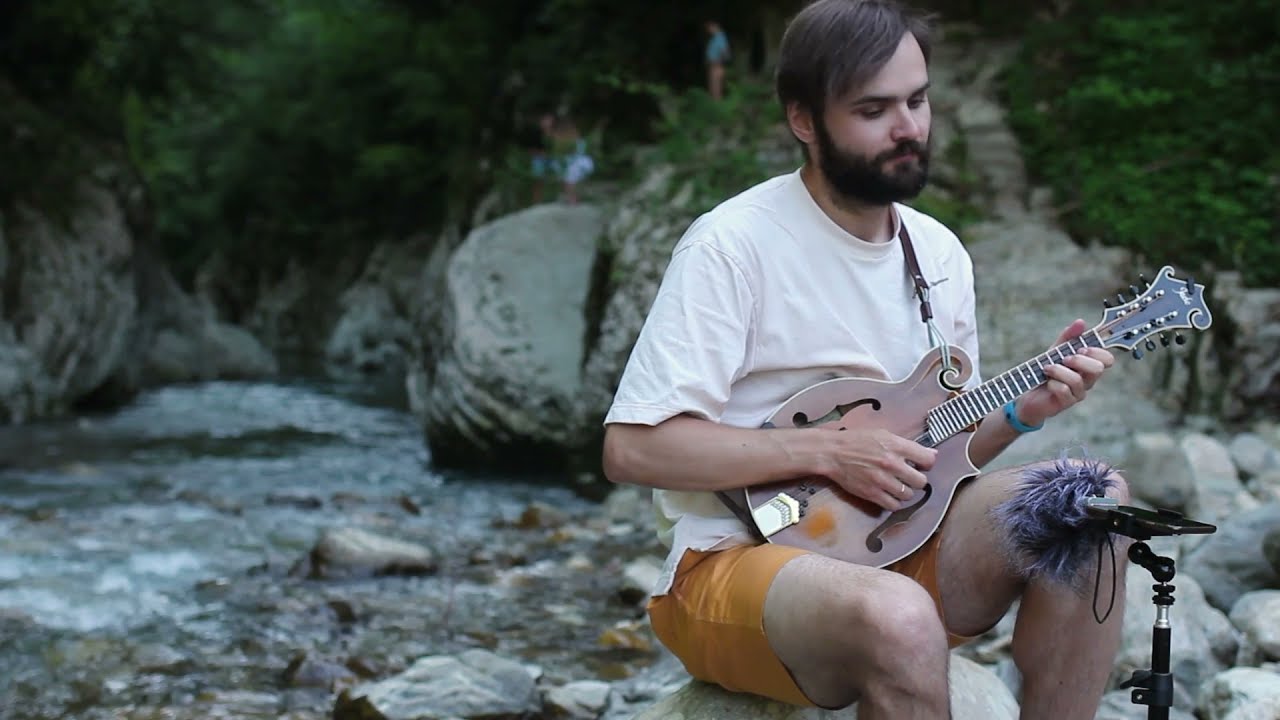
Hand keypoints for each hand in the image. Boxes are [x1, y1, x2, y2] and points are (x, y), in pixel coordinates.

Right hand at [815, 427, 936, 510]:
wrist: (832, 453)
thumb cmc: (856, 441)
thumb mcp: (882, 434)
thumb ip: (906, 445)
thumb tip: (932, 454)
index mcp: (896, 446)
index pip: (927, 460)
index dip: (927, 463)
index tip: (921, 465)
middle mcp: (891, 463)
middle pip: (921, 481)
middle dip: (917, 479)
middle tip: (908, 477)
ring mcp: (882, 480)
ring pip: (908, 495)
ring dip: (905, 492)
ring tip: (896, 486)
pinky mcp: (872, 494)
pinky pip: (893, 505)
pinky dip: (894, 502)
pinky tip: (889, 494)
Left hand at [1015, 318, 1115, 426]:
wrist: (1028, 391)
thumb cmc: (1046, 371)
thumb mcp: (1055, 350)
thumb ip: (1068, 337)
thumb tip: (1081, 322)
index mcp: (1088, 366)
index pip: (1107, 359)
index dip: (1097, 352)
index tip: (1081, 348)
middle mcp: (1087, 380)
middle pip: (1098, 369)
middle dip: (1079, 360)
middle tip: (1064, 358)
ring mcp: (1078, 393)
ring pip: (1077, 380)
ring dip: (1059, 371)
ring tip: (1047, 368)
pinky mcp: (1066, 402)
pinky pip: (1064, 390)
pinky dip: (1053, 383)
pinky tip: (1047, 382)